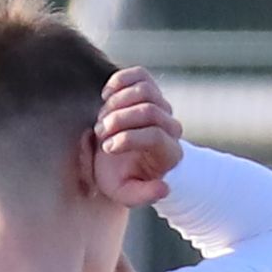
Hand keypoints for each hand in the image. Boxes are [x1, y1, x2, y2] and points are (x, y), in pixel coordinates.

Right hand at [92, 68, 183, 207]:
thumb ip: (144, 196)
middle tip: (100, 132)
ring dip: (116, 102)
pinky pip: (139, 74)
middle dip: (118, 120)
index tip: (107, 148)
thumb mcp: (129, 194)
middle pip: (148, 111)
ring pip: (145, 90)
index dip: (127, 139)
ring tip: (103, 117)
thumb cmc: (124, 177)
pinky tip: (106, 96)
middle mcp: (171, 127)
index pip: (154, 135)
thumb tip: (164, 187)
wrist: (124, 159)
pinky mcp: (149, 88)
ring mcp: (162, 105)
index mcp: (169, 153)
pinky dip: (120, 81)